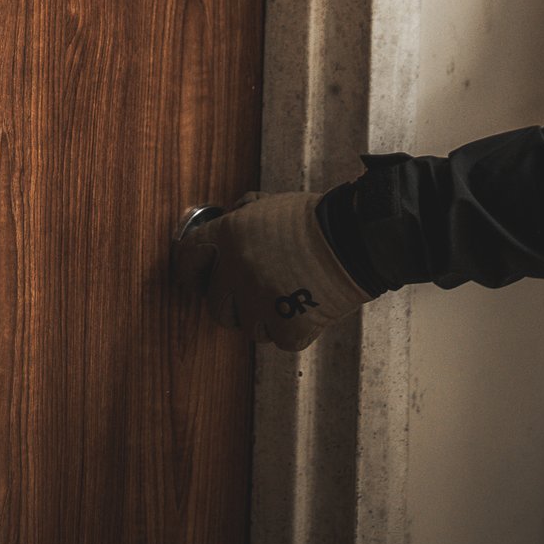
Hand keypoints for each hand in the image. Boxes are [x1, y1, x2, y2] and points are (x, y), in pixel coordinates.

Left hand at [171, 190, 372, 351]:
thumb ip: (242, 214)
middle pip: (216, 307)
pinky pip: (277, 339)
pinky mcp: (286, 329)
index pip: (187, 258)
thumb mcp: (270, 203)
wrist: (356, 239)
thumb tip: (229, 218)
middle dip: (233, 303)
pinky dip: (291, 330)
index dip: (190, 271)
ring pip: (247, 328)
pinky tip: (307, 309)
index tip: (196, 280)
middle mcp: (237, 270)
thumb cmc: (316, 219)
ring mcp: (260, 302)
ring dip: (264, 318)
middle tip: (256, 294)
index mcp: (229, 235)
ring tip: (290, 296)